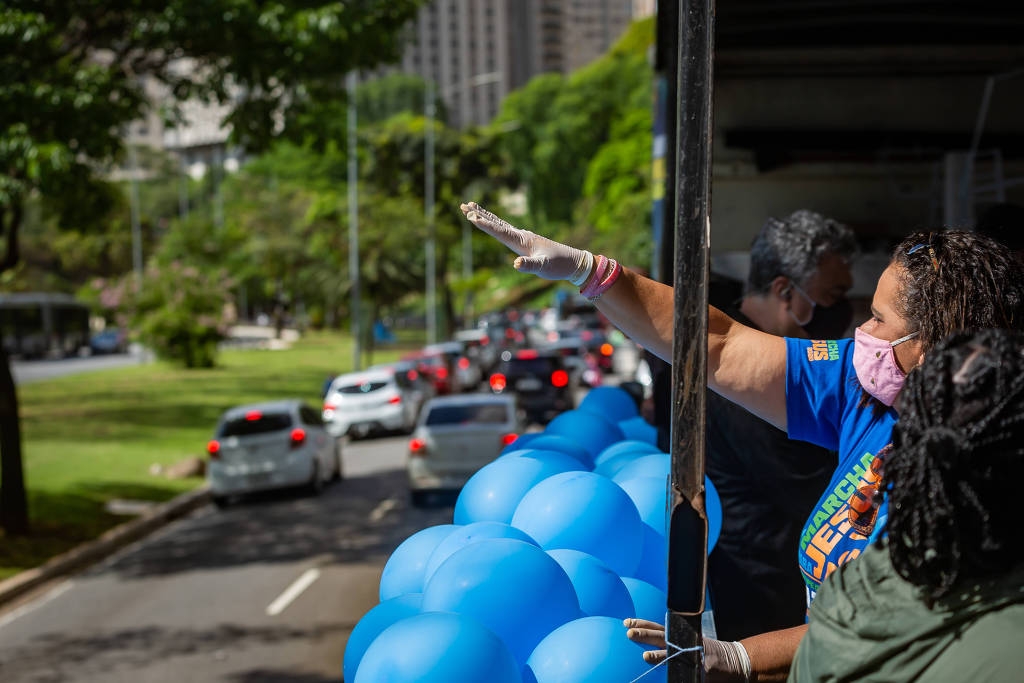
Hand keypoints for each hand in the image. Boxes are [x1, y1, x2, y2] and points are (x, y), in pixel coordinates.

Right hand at [460, 201, 593, 284]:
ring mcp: (523, 237)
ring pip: (500, 224)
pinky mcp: (526, 241)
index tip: (470, 216)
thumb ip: (529, 265)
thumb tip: (515, 264)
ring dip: (486, 216)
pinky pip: (506, 229)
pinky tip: (494, 223)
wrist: (574, 262)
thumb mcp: (543, 268)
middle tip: (463, 205)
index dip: (484, 224)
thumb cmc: (558, 265)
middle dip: (480, 214)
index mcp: (522, 241)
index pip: (499, 231)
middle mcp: (521, 236)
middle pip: (496, 222)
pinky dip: (496, 224)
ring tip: (473, 208)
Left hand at [624, 618, 750, 681]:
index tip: (626, 621)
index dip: (642, 624)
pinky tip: (670, 673)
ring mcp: (692, 654)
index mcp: (678, 636)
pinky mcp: (701, 668)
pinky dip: (677, 671)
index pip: (656, 628)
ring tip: (644, 655)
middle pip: (660, 636)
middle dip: (645, 634)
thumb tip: (650, 644)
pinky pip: (685, 670)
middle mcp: (683, 643)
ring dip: (658, 654)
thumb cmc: (708, 652)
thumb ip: (672, 644)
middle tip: (629, 632)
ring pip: (671, 653)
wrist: (733, 661)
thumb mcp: (689, 642)